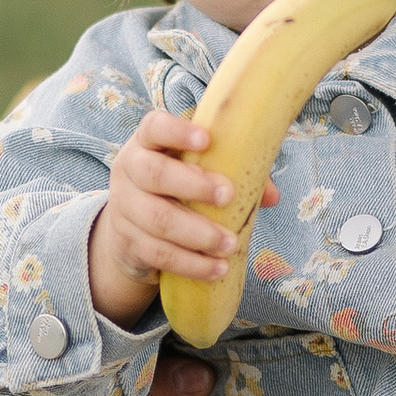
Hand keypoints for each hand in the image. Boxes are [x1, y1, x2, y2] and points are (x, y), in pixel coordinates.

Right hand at [88, 110, 244, 321]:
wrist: (131, 230)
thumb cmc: (176, 189)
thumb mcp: (197, 172)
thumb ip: (234, 173)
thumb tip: (272, 196)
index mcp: (147, 143)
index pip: (154, 127)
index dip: (178, 131)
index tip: (207, 140)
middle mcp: (129, 170)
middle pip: (154, 174)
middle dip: (194, 185)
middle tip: (228, 196)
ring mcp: (124, 208)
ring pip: (158, 220)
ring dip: (198, 234)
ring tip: (230, 244)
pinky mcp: (128, 243)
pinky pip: (158, 254)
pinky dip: (191, 264)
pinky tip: (216, 268)